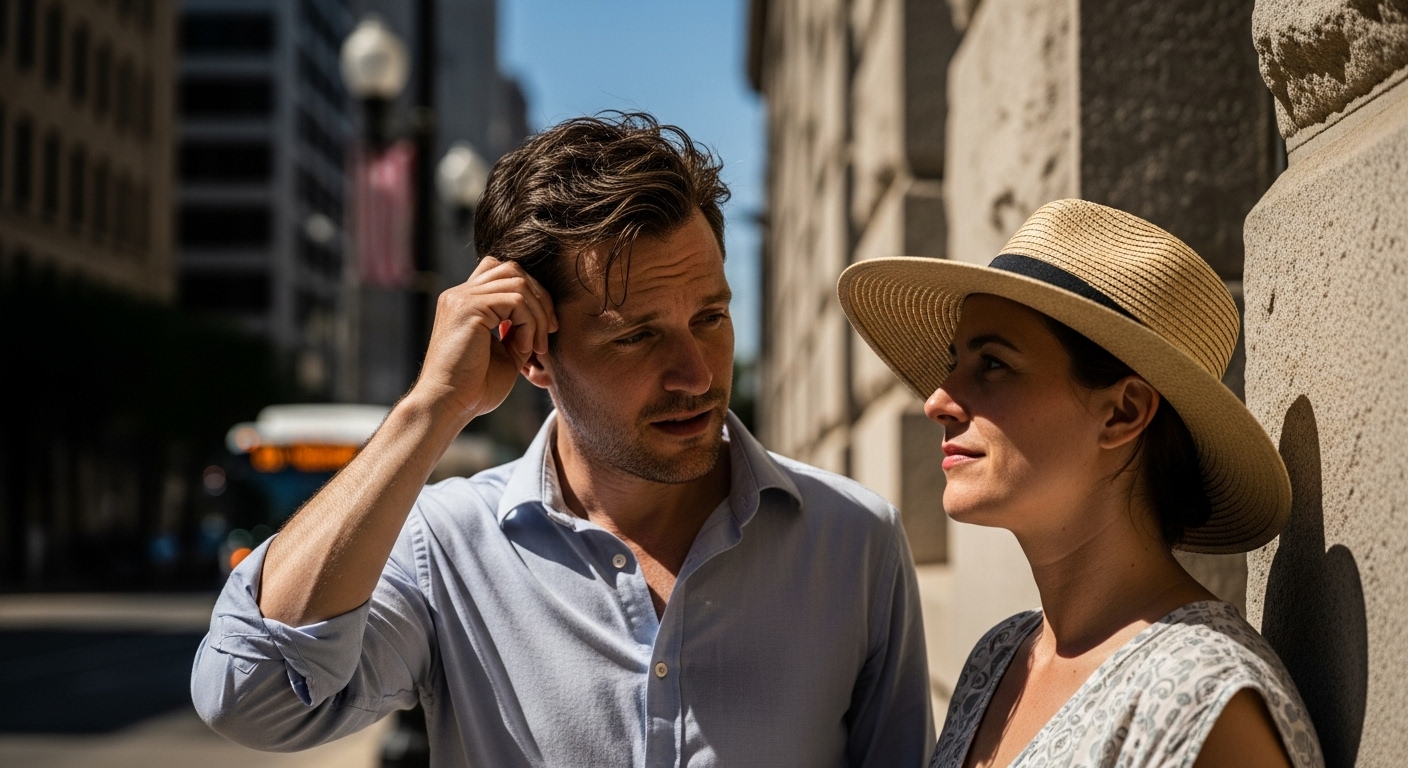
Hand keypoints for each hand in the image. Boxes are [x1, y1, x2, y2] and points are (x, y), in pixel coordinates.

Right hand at [408, 257, 558, 424]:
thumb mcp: (506, 353)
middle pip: (513, 269)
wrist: (449, 406)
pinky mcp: (467, 307)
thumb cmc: (475, 388)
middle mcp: (460, 294)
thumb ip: (520, 329)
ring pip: (518, 283)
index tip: (543, 329)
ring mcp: (461, 298)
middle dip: (540, 298)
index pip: (503, 273)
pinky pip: (515, 300)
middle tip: (548, 332)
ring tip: (536, 347)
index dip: (530, 294)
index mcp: (466, 302)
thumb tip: (544, 315)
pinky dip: (529, 324)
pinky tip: (523, 349)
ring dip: (538, 314)